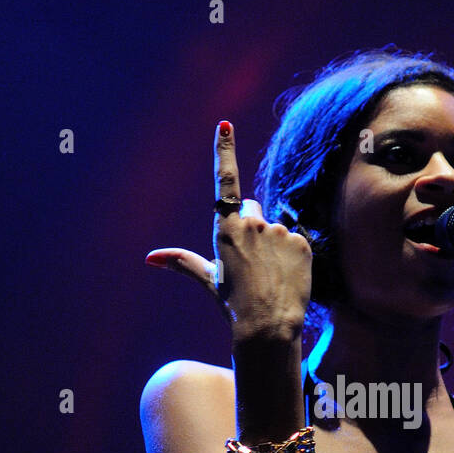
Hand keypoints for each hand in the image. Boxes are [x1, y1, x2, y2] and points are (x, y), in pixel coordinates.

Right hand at [146, 120, 312, 342]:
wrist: (268, 327)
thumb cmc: (233, 305)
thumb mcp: (209, 280)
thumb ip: (183, 262)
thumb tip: (151, 258)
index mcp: (226, 228)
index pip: (227, 182)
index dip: (224, 151)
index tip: (224, 125)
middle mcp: (253, 223)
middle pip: (253, 210)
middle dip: (251, 227)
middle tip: (252, 262)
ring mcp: (279, 231)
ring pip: (275, 228)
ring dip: (273, 246)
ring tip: (270, 276)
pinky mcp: (302, 242)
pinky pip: (296, 241)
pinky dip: (293, 256)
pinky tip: (287, 277)